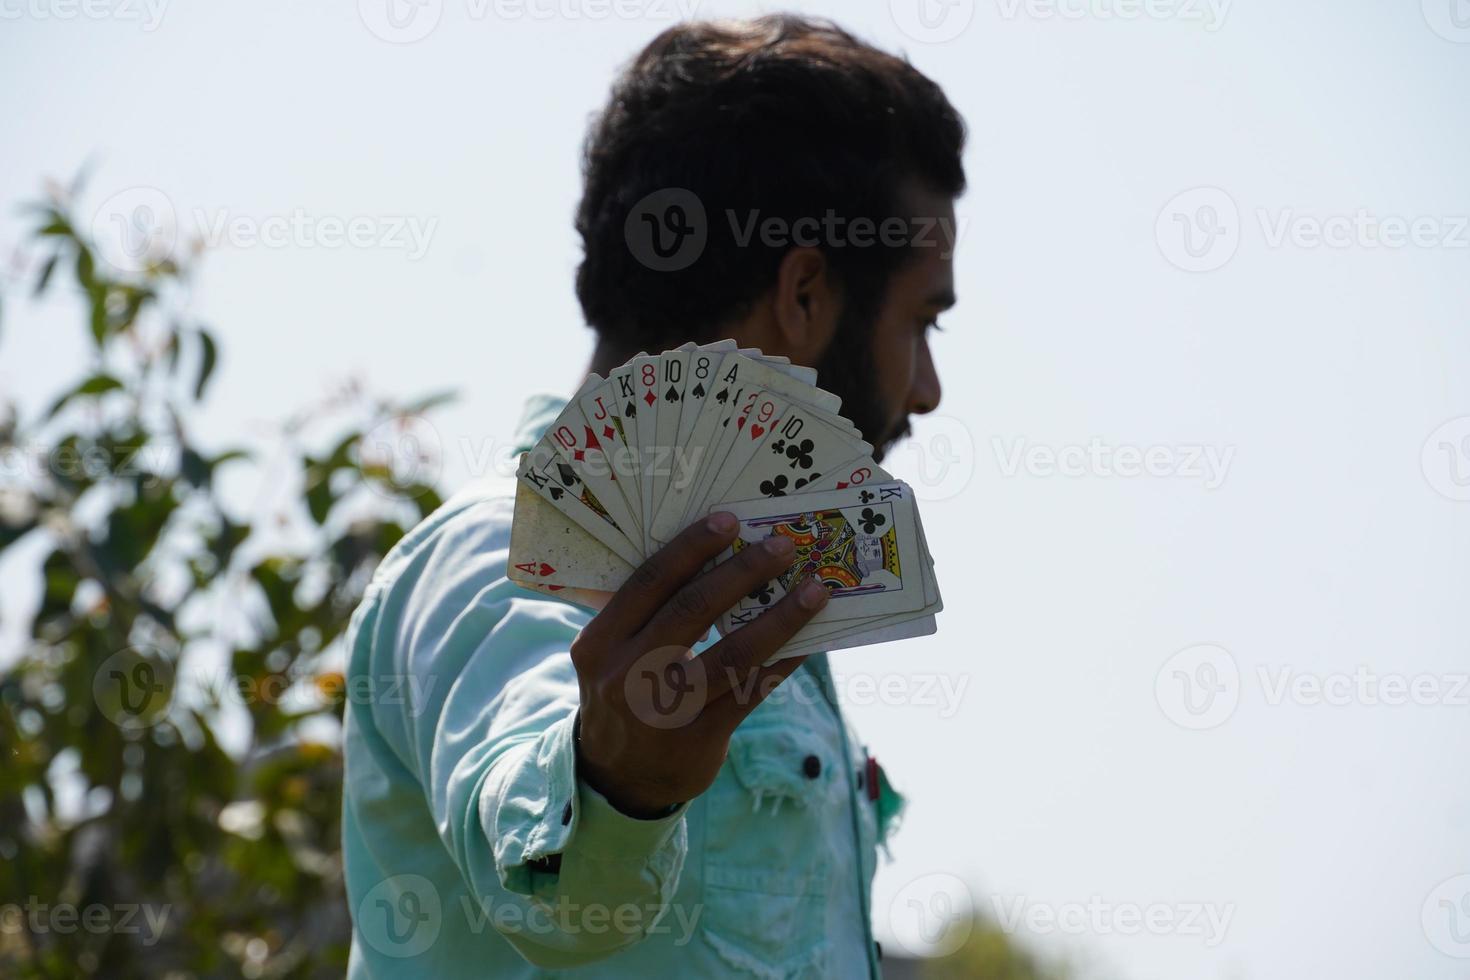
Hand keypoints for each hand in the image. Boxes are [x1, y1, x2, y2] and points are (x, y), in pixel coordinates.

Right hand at [570, 512, 828, 817]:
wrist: (617, 778)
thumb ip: (643, 614)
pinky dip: (784, 661)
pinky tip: (808, 640)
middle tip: (782, 546)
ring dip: (781, 617)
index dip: (691, 548)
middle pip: (693, 610)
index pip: (649, 582)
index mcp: (600, 643)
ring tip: (815, 591)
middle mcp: (628, 674)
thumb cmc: (624, 693)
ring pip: (734, 653)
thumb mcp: (610, 654)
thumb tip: (713, 555)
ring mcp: (666, 710)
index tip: (729, 519)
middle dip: (743, 571)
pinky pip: (753, 690)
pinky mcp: (700, 738)